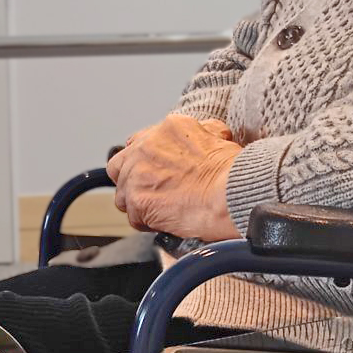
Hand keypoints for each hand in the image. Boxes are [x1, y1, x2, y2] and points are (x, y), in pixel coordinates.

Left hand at [106, 114, 242, 240]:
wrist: (231, 193)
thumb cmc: (233, 171)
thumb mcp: (220, 137)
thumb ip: (203, 132)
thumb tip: (205, 134)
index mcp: (167, 129)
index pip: (138, 143)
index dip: (144, 162)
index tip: (153, 173)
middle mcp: (146, 147)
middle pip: (120, 166)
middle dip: (132, 181)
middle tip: (151, 193)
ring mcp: (137, 174)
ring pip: (123, 194)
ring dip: (139, 204)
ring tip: (161, 211)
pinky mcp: (137, 200)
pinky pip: (134, 217)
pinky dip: (148, 223)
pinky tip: (165, 222)